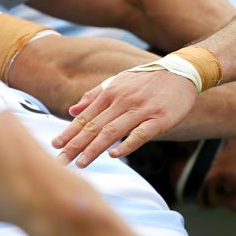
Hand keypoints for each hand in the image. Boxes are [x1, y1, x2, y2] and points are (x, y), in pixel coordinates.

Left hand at [53, 70, 196, 166]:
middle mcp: (122, 101)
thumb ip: (94, 96)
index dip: (69, 133)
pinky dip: (127, 144)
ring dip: (95, 148)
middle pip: (94, 126)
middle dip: (75, 145)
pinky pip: (141, 134)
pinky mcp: (159, 119)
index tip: (55, 147)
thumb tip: (71, 111)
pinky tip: (114, 154)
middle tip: (61, 161)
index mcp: (110, 93)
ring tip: (81, 163)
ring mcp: (141, 110)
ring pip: (113, 131)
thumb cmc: (147, 80)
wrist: (180, 73)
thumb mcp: (119, 82)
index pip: (85, 117)